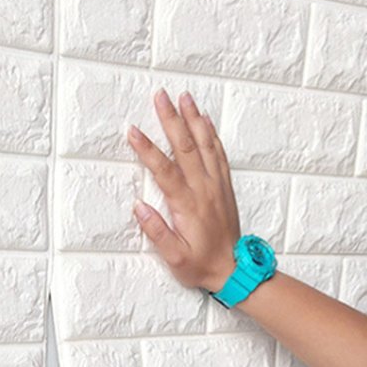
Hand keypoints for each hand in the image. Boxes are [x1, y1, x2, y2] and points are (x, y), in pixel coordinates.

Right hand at [127, 89, 241, 293]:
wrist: (234, 269)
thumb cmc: (201, 265)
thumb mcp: (174, 258)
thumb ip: (157, 232)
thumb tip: (138, 206)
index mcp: (187, 205)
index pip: (164, 171)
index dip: (147, 150)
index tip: (132, 131)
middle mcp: (203, 189)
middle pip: (186, 147)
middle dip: (171, 119)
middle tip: (160, 96)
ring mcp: (216, 185)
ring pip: (205, 144)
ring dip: (193, 119)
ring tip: (185, 97)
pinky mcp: (225, 186)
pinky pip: (219, 154)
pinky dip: (212, 134)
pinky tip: (204, 120)